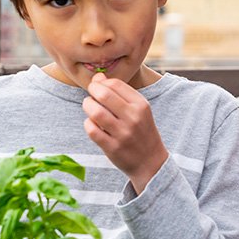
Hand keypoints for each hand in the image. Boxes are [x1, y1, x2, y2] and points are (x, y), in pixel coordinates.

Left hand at [83, 73, 167, 192]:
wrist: (150, 162)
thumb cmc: (141, 132)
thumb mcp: (138, 110)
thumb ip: (119, 93)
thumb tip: (97, 77)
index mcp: (141, 105)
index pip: (115, 84)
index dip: (102, 82)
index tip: (99, 86)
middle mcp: (133, 118)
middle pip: (104, 94)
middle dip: (92, 91)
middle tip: (91, 95)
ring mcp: (123, 134)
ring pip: (95, 112)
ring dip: (87, 106)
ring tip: (89, 107)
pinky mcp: (112, 148)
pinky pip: (92, 130)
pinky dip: (88, 124)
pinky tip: (92, 124)